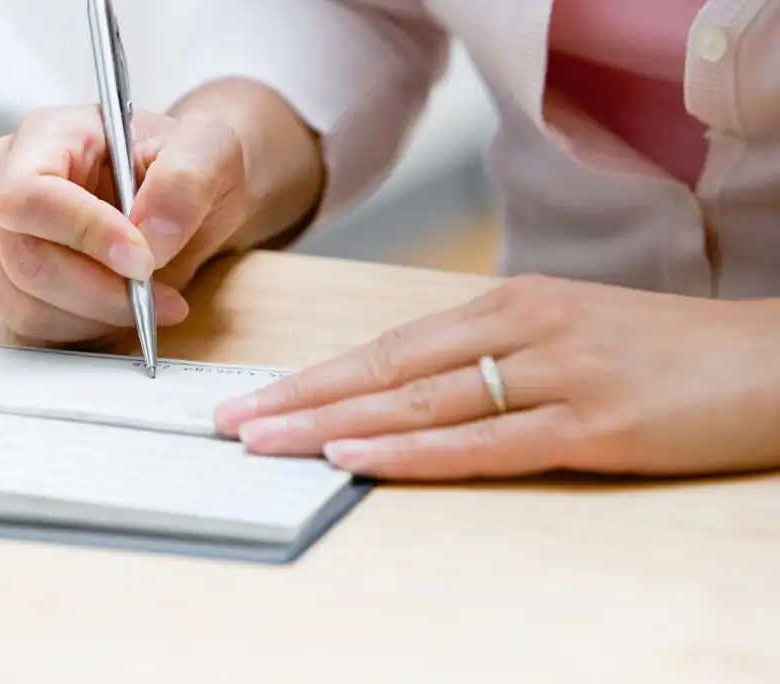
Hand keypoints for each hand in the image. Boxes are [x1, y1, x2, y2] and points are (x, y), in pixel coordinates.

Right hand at [0, 105, 248, 345]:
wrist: (187, 195)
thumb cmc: (188, 162)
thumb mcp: (208, 150)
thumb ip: (183, 184)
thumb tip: (150, 239)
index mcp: (45, 137)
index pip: (30, 195)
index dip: (83, 234)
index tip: (143, 260)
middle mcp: (8, 186)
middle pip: (26, 261)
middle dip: (100, 291)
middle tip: (161, 297)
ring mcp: (3, 240)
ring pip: (27, 306)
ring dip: (98, 316)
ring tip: (152, 300)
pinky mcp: (15, 286)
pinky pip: (34, 330)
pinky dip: (86, 331)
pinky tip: (124, 309)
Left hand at [214, 275, 779, 480]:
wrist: (770, 359)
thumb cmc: (661, 349)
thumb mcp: (564, 331)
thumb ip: (490, 354)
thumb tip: (412, 388)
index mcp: (508, 303)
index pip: (387, 344)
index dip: (316, 374)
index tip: (257, 395)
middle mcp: (519, 327)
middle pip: (384, 369)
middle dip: (299, 398)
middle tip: (232, 422)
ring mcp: (554, 373)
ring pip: (418, 403)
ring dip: (333, 424)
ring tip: (267, 442)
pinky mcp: (592, 423)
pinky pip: (482, 442)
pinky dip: (412, 453)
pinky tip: (357, 461)